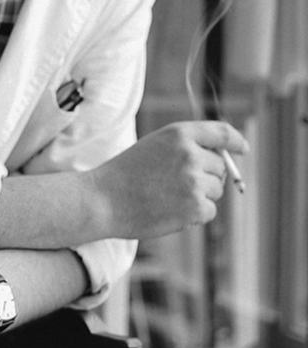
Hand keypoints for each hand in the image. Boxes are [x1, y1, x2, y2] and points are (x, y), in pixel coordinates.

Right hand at [91, 120, 248, 238]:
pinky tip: (170, 210)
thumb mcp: (156, 145)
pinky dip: (195, 214)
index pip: (222, 133)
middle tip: (178, 183)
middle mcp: (190, 154)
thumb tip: (222, 160)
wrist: (104, 199)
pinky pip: (209, 211)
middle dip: (208, 176)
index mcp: (180, 133)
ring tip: (168, 196)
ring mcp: (193, 181)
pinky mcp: (194, 206)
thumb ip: (187, 145)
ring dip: (200, 196)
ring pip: (215, 190)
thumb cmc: (127, 173)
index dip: (236, 141)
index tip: (243, 149)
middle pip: (220, 167)